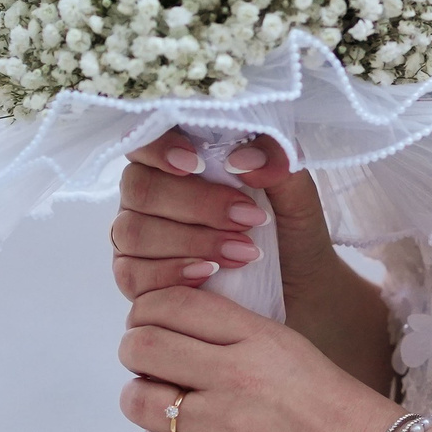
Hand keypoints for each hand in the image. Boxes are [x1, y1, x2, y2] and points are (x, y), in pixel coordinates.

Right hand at [110, 132, 310, 301]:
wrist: (300, 293)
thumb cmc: (291, 235)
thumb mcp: (297, 194)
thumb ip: (277, 163)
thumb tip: (242, 157)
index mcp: (180, 160)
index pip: (146, 139)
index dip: (160, 148)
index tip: (196, 164)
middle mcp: (149, 195)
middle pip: (140, 187)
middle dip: (197, 204)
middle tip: (247, 219)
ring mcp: (137, 238)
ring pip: (133, 231)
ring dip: (191, 241)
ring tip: (243, 252)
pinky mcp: (136, 278)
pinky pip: (132, 273)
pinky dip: (172, 273)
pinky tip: (209, 274)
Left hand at [116, 284, 401, 431]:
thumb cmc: (352, 421)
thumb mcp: (302, 358)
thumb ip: (251, 347)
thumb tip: (197, 347)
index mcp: (261, 337)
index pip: (175, 303)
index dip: (150, 311)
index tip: (155, 326)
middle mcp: (235, 373)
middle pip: (143, 344)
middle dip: (137, 355)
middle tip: (154, 371)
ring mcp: (222, 425)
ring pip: (137, 399)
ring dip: (138, 404)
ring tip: (157, 414)